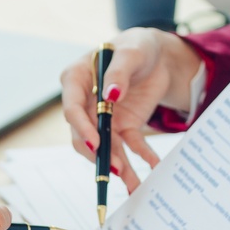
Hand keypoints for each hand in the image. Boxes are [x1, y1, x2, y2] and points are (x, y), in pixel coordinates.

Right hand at [60, 27, 202, 191]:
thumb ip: (119, 72)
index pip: (72, 108)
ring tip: (132, 182)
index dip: (81, 127)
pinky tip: (153, 164)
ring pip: (106, 146)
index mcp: (76, 80)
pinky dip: (141, 156)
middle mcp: (85, 103)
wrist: (157, 56)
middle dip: (99, 153)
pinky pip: (130, 145)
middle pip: (84, 134)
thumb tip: (111, 95)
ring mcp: (103, 118)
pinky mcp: (123, 126)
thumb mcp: (131, 52)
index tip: (95, 143)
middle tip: (115, 168)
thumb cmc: (137, 47)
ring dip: (118, 165)